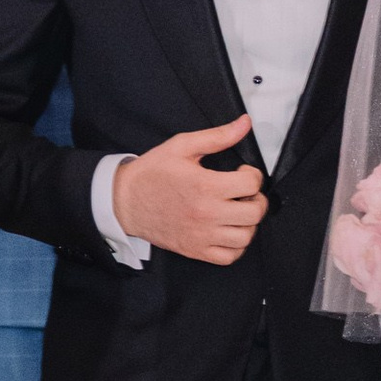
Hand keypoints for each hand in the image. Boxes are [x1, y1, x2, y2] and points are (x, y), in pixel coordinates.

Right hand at [115, 115, 265, 263]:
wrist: (124, 201)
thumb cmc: (151, 174)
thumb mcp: (182, 146)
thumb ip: (217, 136)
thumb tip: (244, 124)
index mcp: (205, 186)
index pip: (251, 185)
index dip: (253, 175)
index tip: (242, 173)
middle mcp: (206, 214)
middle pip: (254, 213)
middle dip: (256, 199)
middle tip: (245, 193)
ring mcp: (202, 236)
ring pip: (246, 237)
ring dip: (248, 223)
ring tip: (237, 211)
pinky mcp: (196, 251)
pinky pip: (230, 257)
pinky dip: (236, 246)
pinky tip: (228, 230)